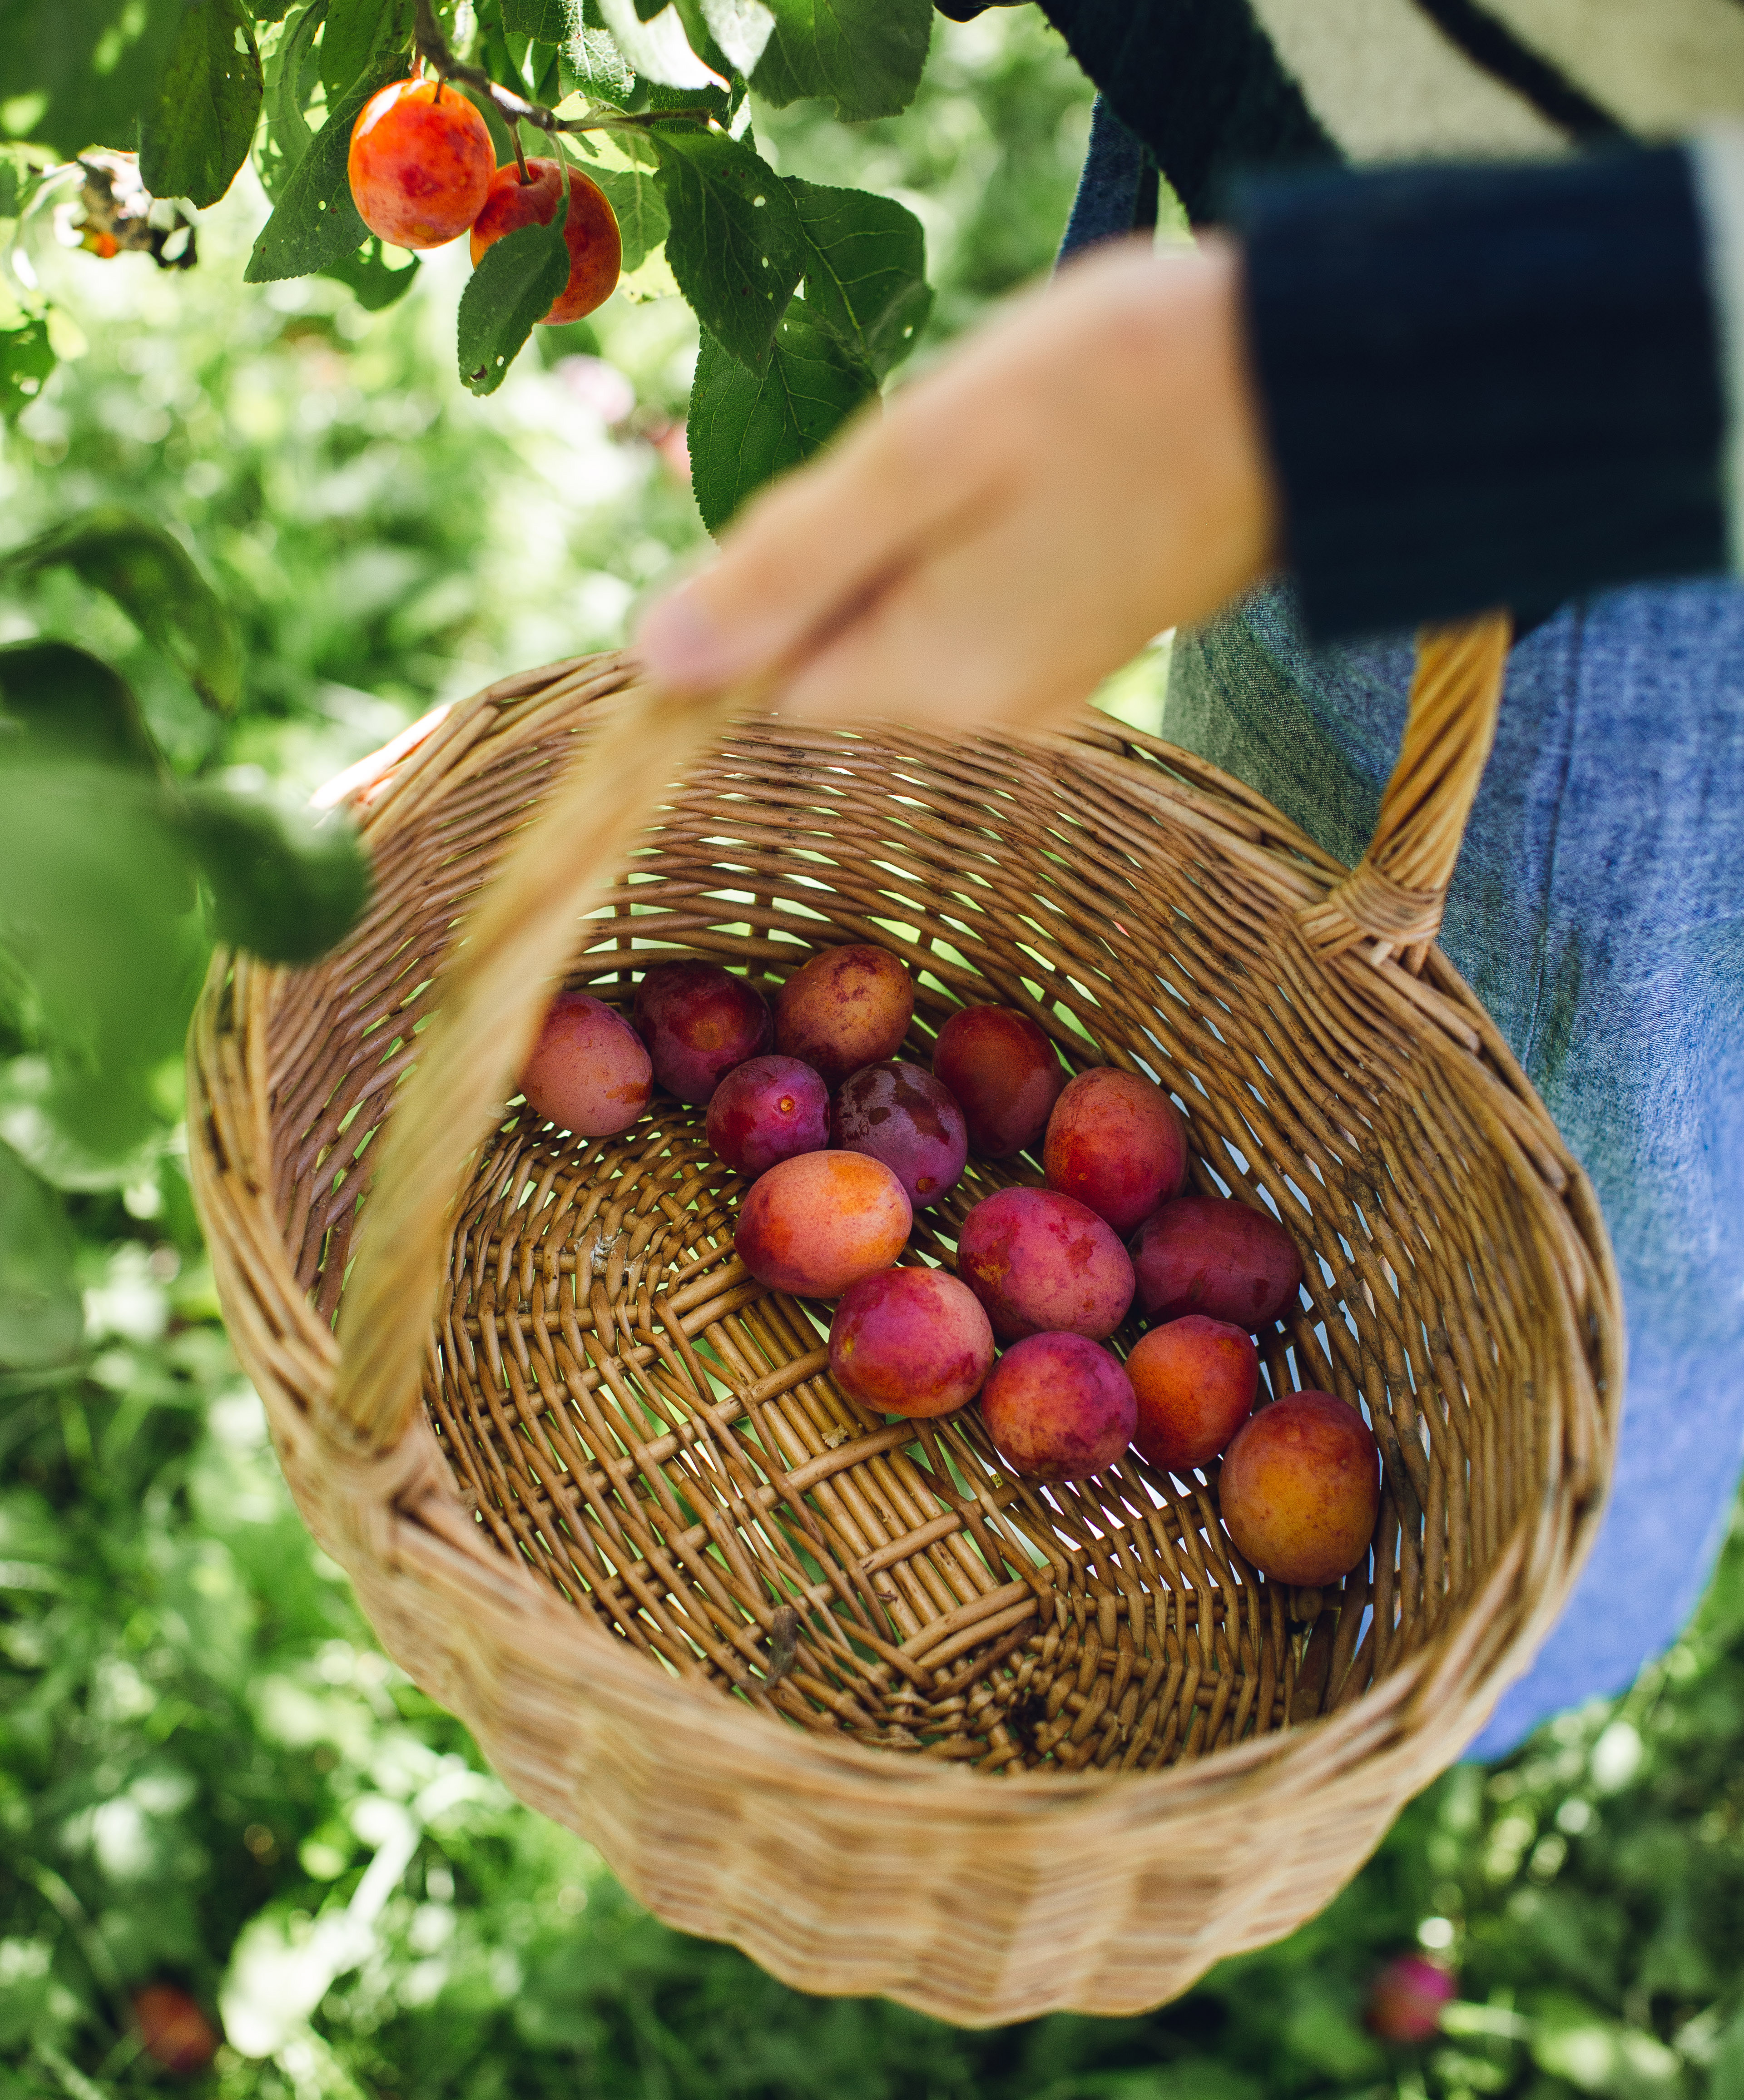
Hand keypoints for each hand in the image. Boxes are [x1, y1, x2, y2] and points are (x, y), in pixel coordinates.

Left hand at [634, 235, 1279, 730]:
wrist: (1312, 385)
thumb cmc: (1114, 395)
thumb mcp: (920, 461)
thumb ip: (786, 567)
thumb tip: (658, 658)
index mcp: (927, 681)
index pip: (765, 682)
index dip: (753, 591)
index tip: (823, 486)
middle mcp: (978, 712)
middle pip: (832, 650)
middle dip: (834, 552)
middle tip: (917, 448)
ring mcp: (1037, 682)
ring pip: (900, 619)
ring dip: (902, 535)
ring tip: (984, 449)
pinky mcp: (1078, 639)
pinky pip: (968, 604)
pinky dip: (962, 541)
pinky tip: (1023, 471)